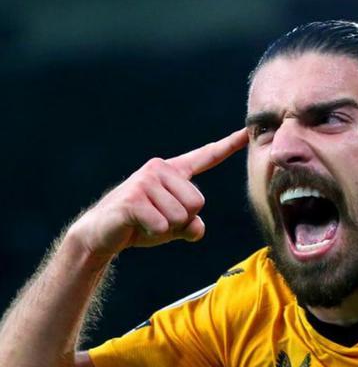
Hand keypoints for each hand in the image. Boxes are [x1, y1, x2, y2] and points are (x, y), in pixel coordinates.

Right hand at [66, 128, 247, 258]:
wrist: (102, 233)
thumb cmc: (142, 225)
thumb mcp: (175, 226)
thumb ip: (193, 224)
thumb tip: (197, 229)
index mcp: (174, 171)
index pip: (206, 156)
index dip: (228, 145)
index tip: (247, 133)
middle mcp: (160, 169)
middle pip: (198, 202)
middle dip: (182, 220)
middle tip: (157, 218)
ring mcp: (145, 181)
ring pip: (181, 216)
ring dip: (166, 228)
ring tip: (146, 221)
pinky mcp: (133, 198)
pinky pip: (163, 225)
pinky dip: (153, 232)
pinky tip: (137, 225)